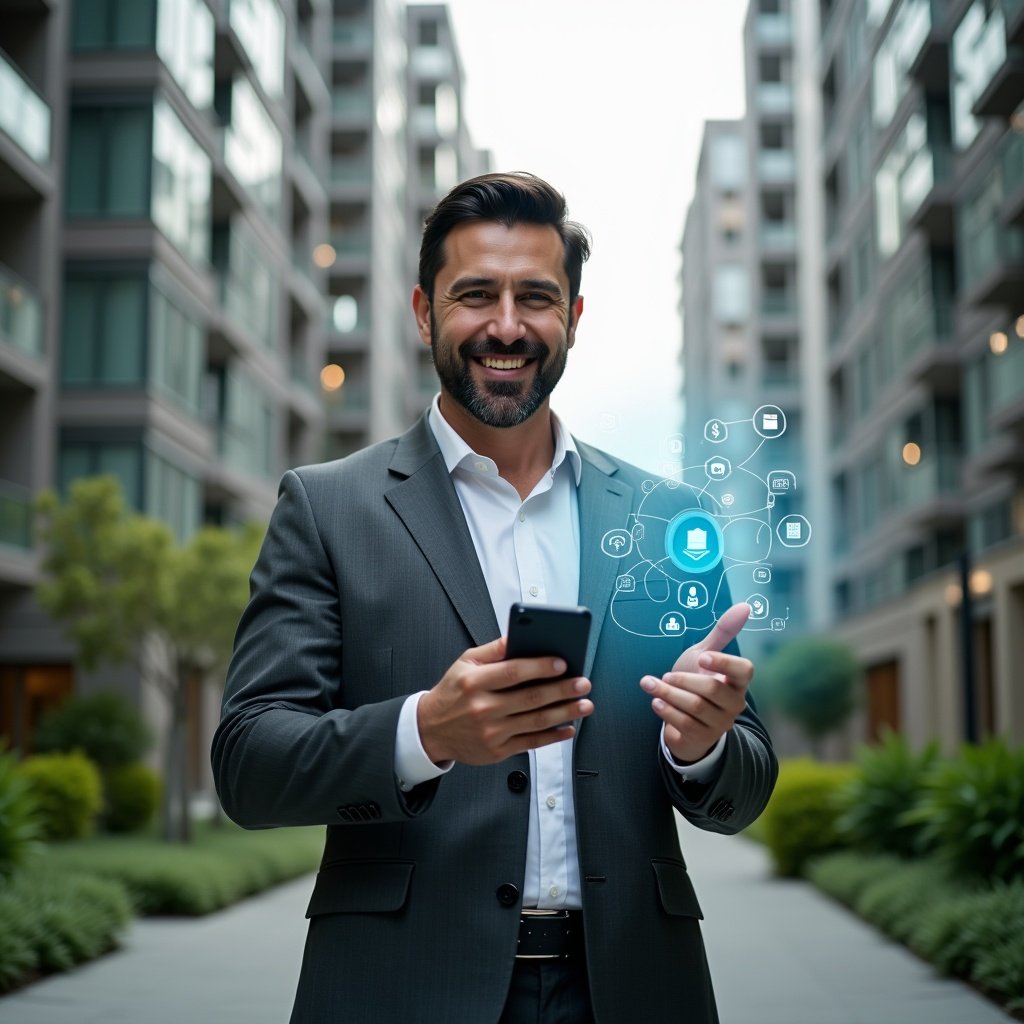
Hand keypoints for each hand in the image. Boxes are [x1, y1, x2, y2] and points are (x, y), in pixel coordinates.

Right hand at [417, 636, 593, 765]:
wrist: (431, 730)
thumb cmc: (452, 692)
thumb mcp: (465, 663)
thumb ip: (494, 649)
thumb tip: (518, 635)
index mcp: (474, 682)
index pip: (513, 672)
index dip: (540, 667)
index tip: (563, 663)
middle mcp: (483, 708)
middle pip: (530, 698)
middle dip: (562, 690)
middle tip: (583, 683)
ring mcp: (491, 732)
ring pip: (535, 722)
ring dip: (565, 713)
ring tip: (584, 704)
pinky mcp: (497, 751)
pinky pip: (531, 743)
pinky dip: (553, 737)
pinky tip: (569, 728)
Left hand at [639, 602, 753, 763]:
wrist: (685, 721)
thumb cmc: (697, 682)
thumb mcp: (705, 655)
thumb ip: (722, 632)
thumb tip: (744, 606)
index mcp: (737, 681)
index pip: (744, 670)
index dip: (724, 662)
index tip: (701, 657)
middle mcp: (734, 703)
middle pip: (712, 689)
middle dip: (683, 679)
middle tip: (666, 675)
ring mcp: (720, 723)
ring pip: (694, 707)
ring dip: (668, 693)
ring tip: (651, 685)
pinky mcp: (703, 738)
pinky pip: (684, 724)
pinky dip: (666, 710)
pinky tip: (655, 701)